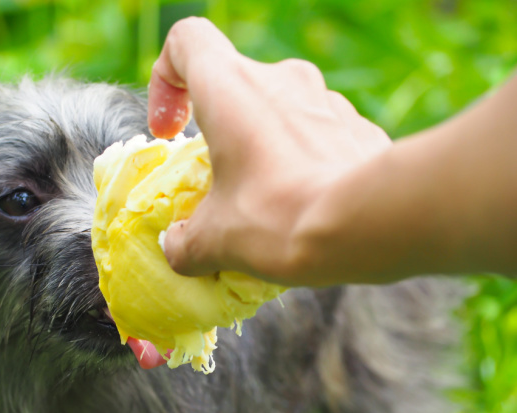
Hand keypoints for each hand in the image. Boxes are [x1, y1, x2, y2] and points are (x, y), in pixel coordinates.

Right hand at [148, 17, 390, 284]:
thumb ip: (186, 242)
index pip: (186, 42)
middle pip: (235, 86)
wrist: (369, 225)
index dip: (166, 80)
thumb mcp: (216, 239)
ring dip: (265, 148)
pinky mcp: (359, 127)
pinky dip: (303, 162)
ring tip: (267, 203)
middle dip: (221, 133)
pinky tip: (307, 206)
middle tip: (220, 183)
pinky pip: (318, 135)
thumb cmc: (277, 217)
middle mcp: (282, 78)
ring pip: (281, 111)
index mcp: (231, 88)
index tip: (170, 132)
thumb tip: (178, 249)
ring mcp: (328, 99)